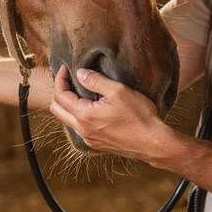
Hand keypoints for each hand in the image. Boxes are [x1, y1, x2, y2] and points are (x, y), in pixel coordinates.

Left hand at [48, 64, 174, 163]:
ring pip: (67, 120)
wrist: (153, 143)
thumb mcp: (118, 91)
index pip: (60, 96)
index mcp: (85, 116)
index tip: (66, 68)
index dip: (60, 79)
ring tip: (79, 91)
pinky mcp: (97, 144)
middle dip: (59, 92)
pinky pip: (79, 128)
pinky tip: (91, 107)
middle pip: (57, 110)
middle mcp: (82, 130)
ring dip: (68, 105)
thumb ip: (95, 81)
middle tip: (68, 79)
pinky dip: (78, 115)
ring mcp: (89, 139)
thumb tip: (80, 73)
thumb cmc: (139, 116)